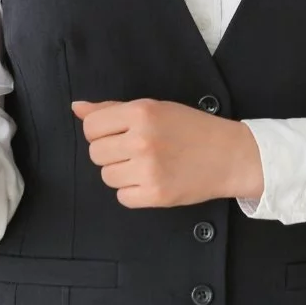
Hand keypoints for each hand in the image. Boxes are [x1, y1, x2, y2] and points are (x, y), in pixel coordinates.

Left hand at [72, 99, 263, 208]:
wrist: (228, 155)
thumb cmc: (190, 127)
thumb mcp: (154, 108)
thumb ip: (112, 109)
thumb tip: (77, 108)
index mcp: (140, 113)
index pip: (91, 127)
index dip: (100, 132)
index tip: (117, 133)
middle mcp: (141, 140)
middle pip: (96, 153)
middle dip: (111, 152)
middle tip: (135, 149)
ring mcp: (148, 169)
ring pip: (107, 176)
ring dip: (121, 172)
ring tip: (145, 164)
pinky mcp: (155, 195)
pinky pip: (122, 196)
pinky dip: (132, 191)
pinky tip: (151, 179)